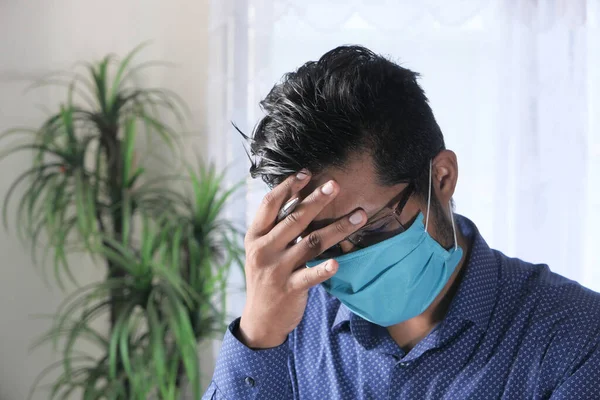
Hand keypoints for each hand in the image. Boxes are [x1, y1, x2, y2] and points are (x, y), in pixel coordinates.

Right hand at [238, 171, 365, 348]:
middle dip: (316, 201)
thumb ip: (275, 227)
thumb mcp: (261, 250)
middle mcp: (263, 250)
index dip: (287, 187)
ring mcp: (276, 270)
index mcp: (255, 236)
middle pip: (294, 220)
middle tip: (335, 185)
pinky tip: (337, 262)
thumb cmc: (266, 276)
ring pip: (310, 243)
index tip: (307, 173)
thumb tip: (296, 196)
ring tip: (359, 216)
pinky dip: (324, 270)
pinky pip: (310, 277)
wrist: (260, 319)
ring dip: (337, 228)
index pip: (269, 205)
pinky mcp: (289, 289)